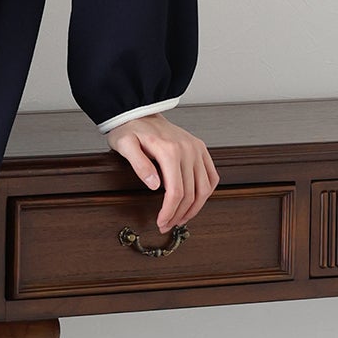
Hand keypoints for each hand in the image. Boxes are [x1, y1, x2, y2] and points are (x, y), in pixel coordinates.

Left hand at [105, 113, 218, 232]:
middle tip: (167, 225)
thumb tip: (154, 185)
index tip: (161, 222)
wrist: (139, 113)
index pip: (176, 192)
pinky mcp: (200, 149)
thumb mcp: (125, 145)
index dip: (169, 212)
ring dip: (195, 208)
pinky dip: (207, 192)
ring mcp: (197, 149)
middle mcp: (188, 150)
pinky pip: (212, 175)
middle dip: (179, 214)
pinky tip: (196, 201)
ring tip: (181, 219)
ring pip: (205, 188)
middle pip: (191, 193)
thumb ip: (139, 165)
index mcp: (170, 151)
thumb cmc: (129, 129)